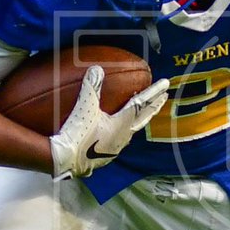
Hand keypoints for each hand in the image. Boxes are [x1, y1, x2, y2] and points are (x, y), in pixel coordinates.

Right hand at [50, 67, 169, 177]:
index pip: (142, 105)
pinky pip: (119, 140)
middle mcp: (123, 138)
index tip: (166, 84)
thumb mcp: (84, 107)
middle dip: (154, 107)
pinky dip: (124, 131)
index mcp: (122, 125)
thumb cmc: (76, 134)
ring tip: (143, 113)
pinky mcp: (103, 157)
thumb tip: (96, 68)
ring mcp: (114, 149)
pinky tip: (117, 131)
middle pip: (142, 119)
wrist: (63, 161)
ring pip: (132, 131)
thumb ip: (92, 87)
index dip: (153, 93)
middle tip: (164, 97)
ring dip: (140, 120)